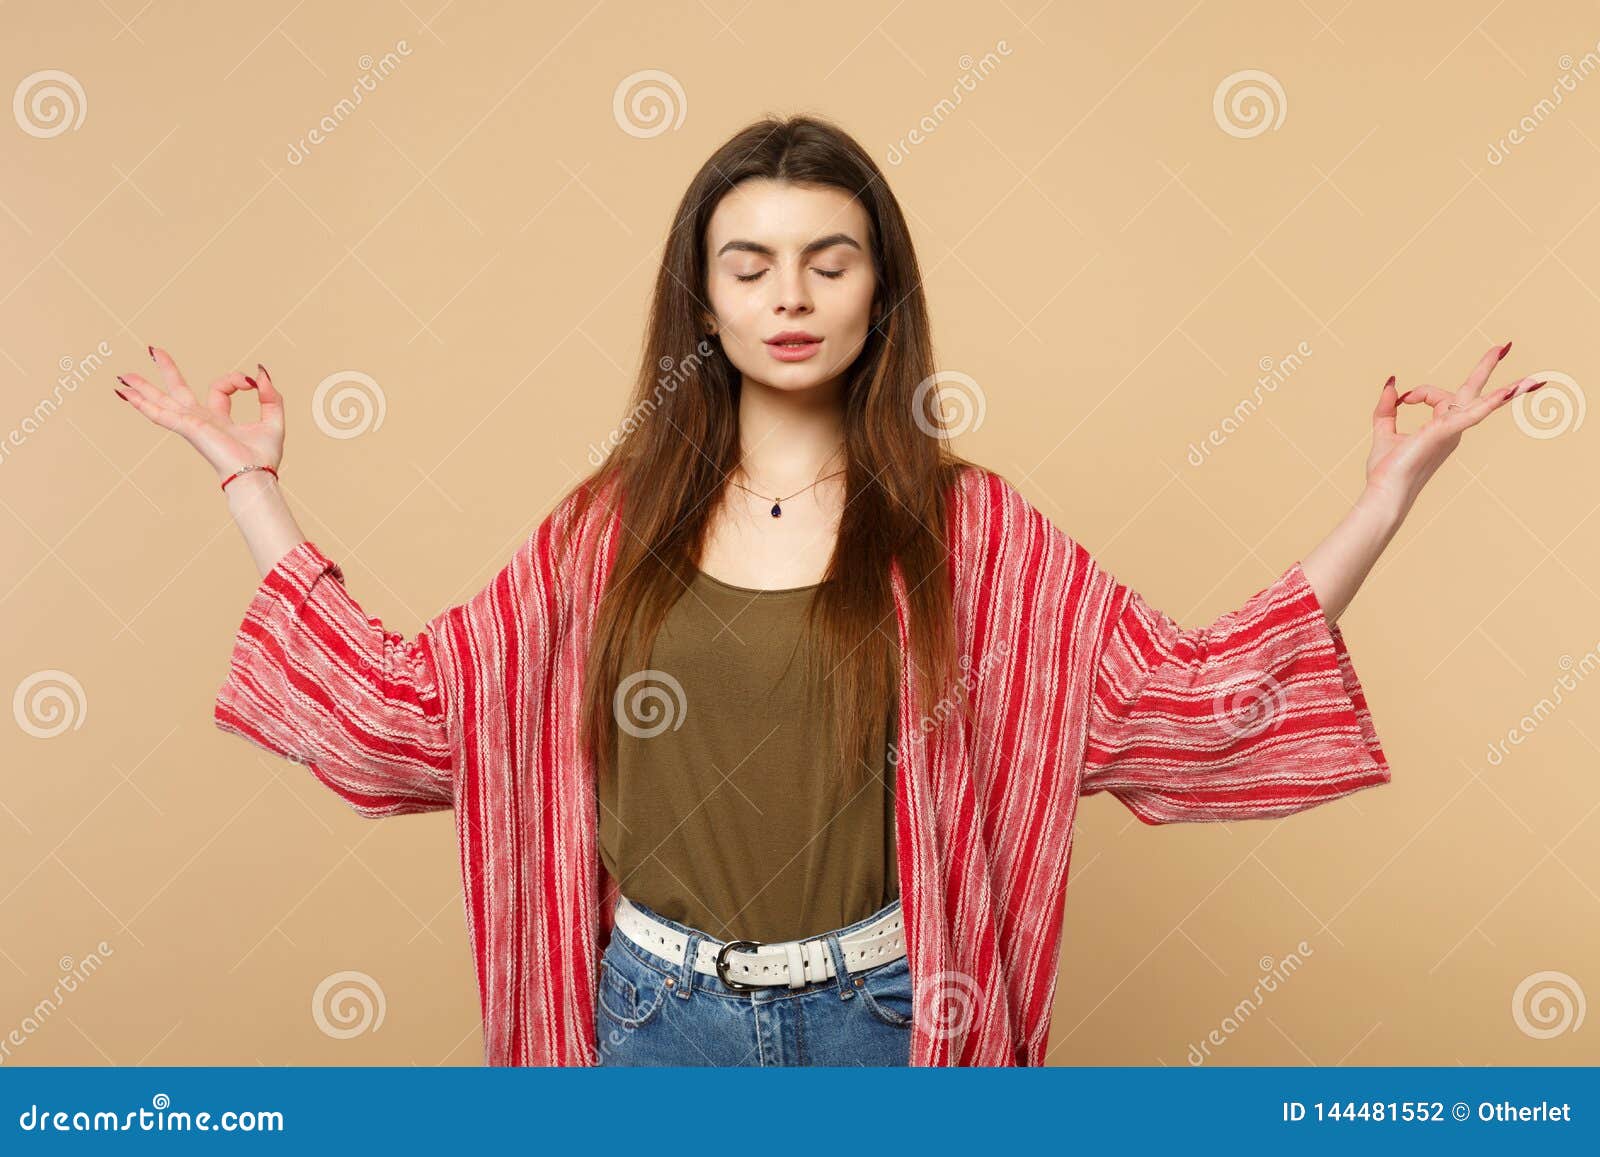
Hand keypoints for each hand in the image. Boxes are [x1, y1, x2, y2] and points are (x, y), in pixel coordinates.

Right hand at [113, 347, 283, 482]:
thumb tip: (260, 372)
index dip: (236, 380)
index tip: (251, 383)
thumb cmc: (263, 456)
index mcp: (220, 420)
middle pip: (178, 391)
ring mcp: (192, 425)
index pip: (220, 389)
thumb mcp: (273, 418)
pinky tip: (125, 395)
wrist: (255, 474)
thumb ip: (270, 394)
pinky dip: (142, 403)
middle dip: (167, 369)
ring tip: (123, 376)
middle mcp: (202, 421)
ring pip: (162, 401)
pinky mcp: (187, 428)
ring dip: (142, 388)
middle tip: (152, 350)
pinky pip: (160, 413)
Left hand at [1362, 341, 1544, 515]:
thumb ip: (1387, 407)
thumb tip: (1391, 383)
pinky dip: (1490, 403)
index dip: (1418, 393)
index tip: (1401, 399)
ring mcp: (1452, 431)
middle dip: (1486, 367)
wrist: (1384, 493)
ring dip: (1504, 389)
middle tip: (1504, 345)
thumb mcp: (1383, 430)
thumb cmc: (1387, 471)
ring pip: (1480, 402)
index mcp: (1441, 428)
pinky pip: (1472, 414)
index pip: (1438, 396)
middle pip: (1473, 392)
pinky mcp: (1445, 432)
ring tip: (1529, 376)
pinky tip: (1507, 393)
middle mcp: (1452, 429)